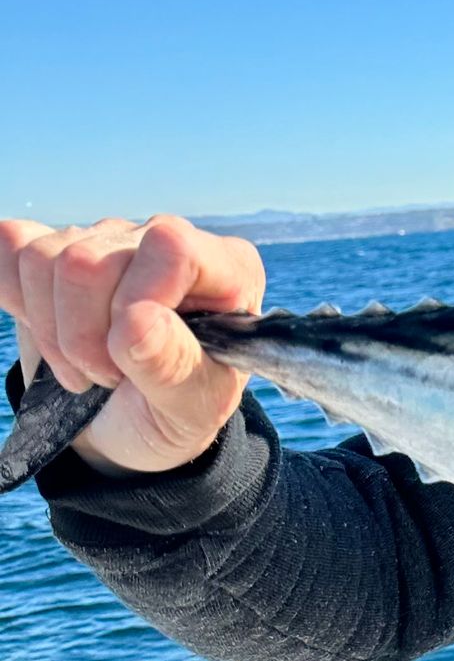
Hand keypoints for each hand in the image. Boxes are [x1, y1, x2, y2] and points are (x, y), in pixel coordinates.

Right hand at [0, 215, 263, 475]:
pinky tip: (48, 329)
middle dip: (82, 337)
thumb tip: (137, 320)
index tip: (128, 357)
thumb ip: (174, 367)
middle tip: (109, 376)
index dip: (134, 302)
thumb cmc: (175, 412)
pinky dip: (16, 299)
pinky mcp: (53, 248)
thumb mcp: (193, 409)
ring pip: (42, 259)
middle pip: (86, 260)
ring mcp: (108, 238)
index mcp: (226, 269)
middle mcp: (164, 240)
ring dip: (51, 331)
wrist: (130, 422)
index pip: (170, 246)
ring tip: (87, 365)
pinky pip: (11, 247)